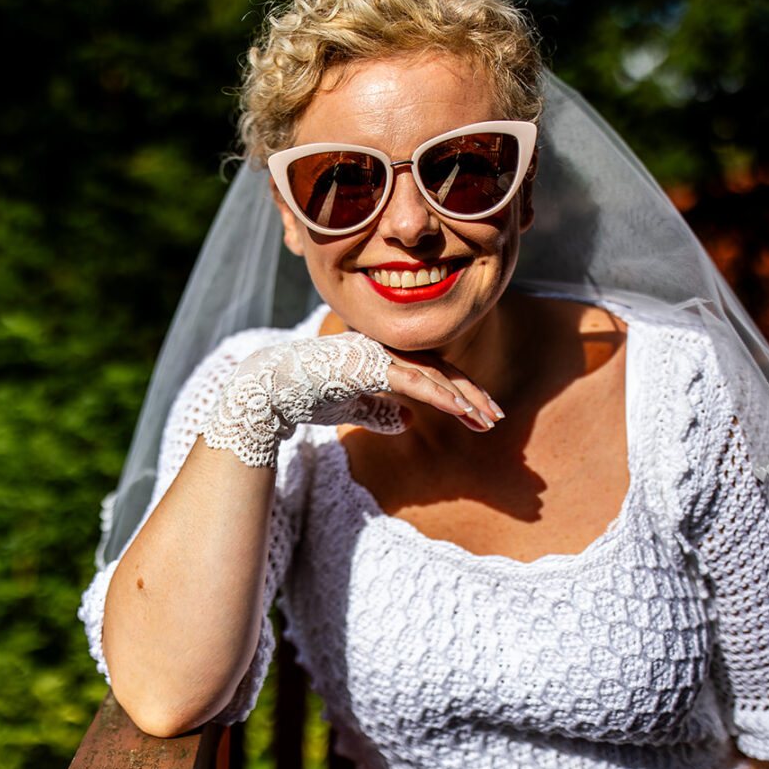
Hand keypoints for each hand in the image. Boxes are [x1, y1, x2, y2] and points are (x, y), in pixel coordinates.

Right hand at [201, 332, 496, 466]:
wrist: (271, 391)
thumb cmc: (307, 397)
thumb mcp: (351, 409)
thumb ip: (379, 412)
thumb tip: (407, 421)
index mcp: (383, 354)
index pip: (431, 371)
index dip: (459, 391)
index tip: (482, 414)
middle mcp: (385, 347)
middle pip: (440, 369)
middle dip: (471, 395)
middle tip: (496, 418)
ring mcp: (377, 352)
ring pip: (433, 374)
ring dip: (463, 399)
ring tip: (486, 421)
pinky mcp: (370, 364)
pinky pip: (414, 381)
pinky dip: (440, 395)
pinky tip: (461, 411)